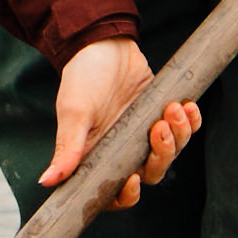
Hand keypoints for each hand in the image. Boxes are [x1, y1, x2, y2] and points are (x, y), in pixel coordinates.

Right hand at [45, 37, 197, 207]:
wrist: (102, 42)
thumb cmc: (82, 77)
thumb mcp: (74, 112)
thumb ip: (66, 148)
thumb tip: (46, 181)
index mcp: (98, 157)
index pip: (115, 193)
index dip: (128, 195)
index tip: (133, 180)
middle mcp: (123, 150)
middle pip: (151, 173)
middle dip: (161, 156)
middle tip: (158, 129)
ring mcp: (145, 134)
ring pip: (171, 152)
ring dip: (178, 135)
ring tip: (172, 110)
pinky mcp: (162, 114)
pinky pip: (186, 129)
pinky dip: (190, 122)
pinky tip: (187, 105)